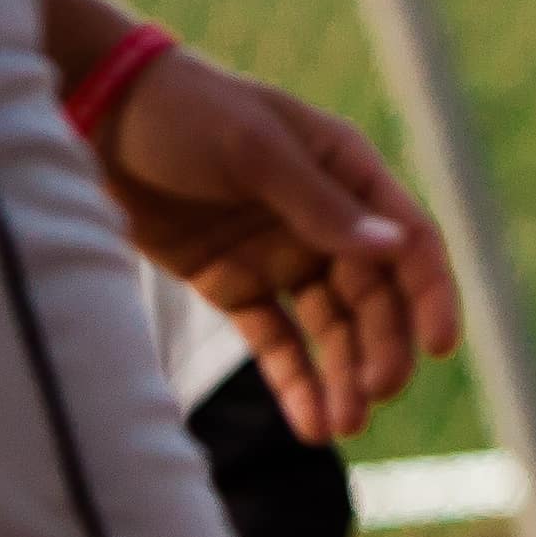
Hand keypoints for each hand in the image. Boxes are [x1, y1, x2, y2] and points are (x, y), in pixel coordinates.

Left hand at [94, 49, 461, 443]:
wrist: (95, 117)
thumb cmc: (184, 112)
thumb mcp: (253, 150)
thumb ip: (319, 205)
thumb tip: (395, 248)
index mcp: (345, 170)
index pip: (409, 239)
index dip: (430, 293)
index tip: (440, 347)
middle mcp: (323, 217)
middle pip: (373, 294)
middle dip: (380, 346)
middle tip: (376, 392)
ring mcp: (279, 255)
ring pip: (329, 328)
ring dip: (342, 374)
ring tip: (342, 425)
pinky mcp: (234, 286)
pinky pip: (276, 342)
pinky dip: (295, 382)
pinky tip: (310, 424)